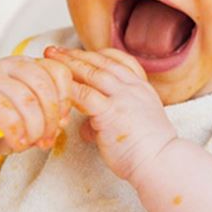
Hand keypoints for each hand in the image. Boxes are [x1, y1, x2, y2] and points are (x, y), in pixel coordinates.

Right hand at [0, 56, 72, 165]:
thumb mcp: (35, 119)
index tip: (62, 121)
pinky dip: (16, 133)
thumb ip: (50, 115)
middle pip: (43, 85)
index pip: (57, 71)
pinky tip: (15, 143)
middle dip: (51, 118)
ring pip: (26, 99)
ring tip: (29, 142)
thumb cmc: (2, 128)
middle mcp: (7, 66)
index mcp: (27, 66)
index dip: (65, 99)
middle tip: (46, 139)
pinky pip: (5, 113)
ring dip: (34, 128)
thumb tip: (62, 121)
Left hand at [44, 47, 176, 179]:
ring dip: (69, 63)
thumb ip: (109, 120)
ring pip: (92, 72)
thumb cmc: (149, 151)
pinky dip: (68, 88)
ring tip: (50, 58)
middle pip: (102, 62)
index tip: (81, 53)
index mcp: (142, 89)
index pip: (120, 61)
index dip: (98, 55)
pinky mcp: (110, 112)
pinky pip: (84, 94)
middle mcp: (133, 88)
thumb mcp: (134, 126)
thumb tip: (89, 127)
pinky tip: (55, 86)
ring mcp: (123, 98)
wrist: (161, 161)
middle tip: (56, 50)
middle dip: (76, 54)